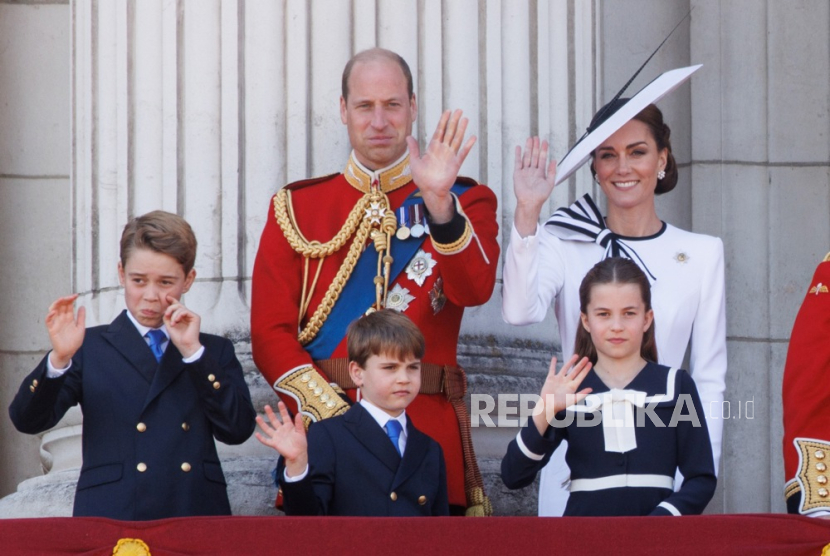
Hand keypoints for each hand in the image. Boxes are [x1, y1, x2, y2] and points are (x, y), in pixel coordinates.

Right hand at [46, 294, 85, 368]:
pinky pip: (48, 321)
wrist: (69, 351)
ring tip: (61, 300)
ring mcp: (56, 323)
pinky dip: (49, 316)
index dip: (71, 300)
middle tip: (70, 297)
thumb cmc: (74, 341)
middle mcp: (62, 319)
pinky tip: (53, 312)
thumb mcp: (80, 327)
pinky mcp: (52, 329)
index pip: (68, 306)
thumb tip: (82, 306)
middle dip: (64, 300)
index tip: (76, 295)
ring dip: (56, 305)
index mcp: (69, 318)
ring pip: (53, 311)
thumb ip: (81, 317)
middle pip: (61, 306)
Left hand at [163, 296, 201, 357]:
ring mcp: (192, 316)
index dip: (173, 301)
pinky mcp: (196, 317)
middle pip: (178, 305)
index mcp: (182, 317)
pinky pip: (185, 311)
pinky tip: (176, 321)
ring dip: (174, 315)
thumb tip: (166, 309)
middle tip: (166, 315)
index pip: (178, 306)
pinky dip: (179, 315)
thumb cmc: (178, 338)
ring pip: (181, 308)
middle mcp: (187, 315)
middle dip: (170, 308)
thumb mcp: (169, 325)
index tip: (167, 297)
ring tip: (173, 323)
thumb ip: (167, 316)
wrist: (185, 345)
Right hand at [255, 402, 307, 476]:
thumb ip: (299, 423)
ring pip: (268, 429)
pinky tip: (256, 434)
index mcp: (289, 426)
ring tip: (257, 417)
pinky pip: (266, 441)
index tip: (280, 402)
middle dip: (270, 414)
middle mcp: (281, 430)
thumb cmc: (301, 443)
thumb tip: (299, 413)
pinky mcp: (274, 444)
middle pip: (274, 420)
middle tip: (266, 406)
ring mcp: (277, 437)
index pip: (285, 416)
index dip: (282, 410)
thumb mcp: (301, 432)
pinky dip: (261, 438)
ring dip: (262, 424)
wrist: (298, 454)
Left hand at [406, 109, 476, 223]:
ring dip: (461, 129)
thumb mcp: (414, 161)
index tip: (447, 111)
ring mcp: (450, 156)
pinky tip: (472, 138)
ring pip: (456, 139)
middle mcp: (443, 150)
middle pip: (449, 132)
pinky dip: (468, 146)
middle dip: (454, 121)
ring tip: (465, 119)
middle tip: (459, 110)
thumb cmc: (422, 178)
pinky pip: (463, 153)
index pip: (439, 131)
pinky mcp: (456, 164)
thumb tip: (408, 137)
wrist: (430, 191)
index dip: (443, 121)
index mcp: (433, 148)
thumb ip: (413, 149)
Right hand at [513, 137, 557, 236]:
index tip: (544, 141)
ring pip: (527, 157)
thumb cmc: (541, 195)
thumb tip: (554, 160)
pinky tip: (519, 147)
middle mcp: (532, 171)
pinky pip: (518, 162)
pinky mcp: (518, 174)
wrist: (530, 202)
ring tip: (530, 139)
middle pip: (534, 156)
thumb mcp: (550, 183)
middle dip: (535, 146)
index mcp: (540, 173)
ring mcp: (525, 172)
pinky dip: (518, 155)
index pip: (542, 158)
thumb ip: (552, 171)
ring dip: (528, 148)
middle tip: (536, 137)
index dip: (543, 150)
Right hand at [532, 354, 592, 434]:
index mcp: (572, 386)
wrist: (548, 406)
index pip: (581, 376)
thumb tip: (591, 389)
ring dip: (570, 362)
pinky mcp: (550, 379)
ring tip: (576, 355)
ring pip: (565, 368)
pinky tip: (554, 358)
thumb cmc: (560, 405)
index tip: (590, 363)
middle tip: (586, 358)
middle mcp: (566, 382)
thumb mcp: (572, 400)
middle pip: (575, 371)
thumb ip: (581, 394)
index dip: (586, 370)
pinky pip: (552, 369)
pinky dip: (553, 364)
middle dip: (581, 364)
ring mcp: (558, 379)